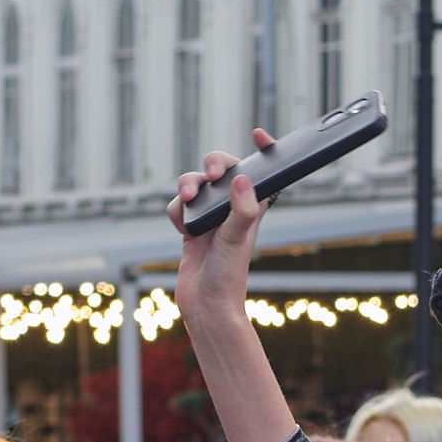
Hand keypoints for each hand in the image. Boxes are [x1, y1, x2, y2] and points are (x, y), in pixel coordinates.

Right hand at [168, 137, 273, 330]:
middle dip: (213, 164)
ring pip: (196, 185)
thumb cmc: (228, 277)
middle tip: (212, 172)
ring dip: (188, 186)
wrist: (206, 306)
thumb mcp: (236, 240)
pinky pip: (179, 207)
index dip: (264, 152)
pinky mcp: (192, 228)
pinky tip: (184, 231)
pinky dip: (177, 213)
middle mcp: (233, 210)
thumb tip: (242, 179)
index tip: (259, 135)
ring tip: (189, 202)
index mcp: (252, 208)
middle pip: (222, 170)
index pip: (261, 172)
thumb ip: (241, 210)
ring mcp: (211, 218)